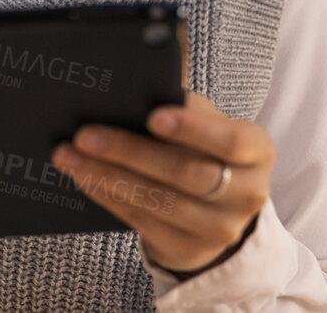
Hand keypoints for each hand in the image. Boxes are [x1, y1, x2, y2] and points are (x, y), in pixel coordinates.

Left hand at [50, 91, 273, 275]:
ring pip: (161, 201)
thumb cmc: (204, 150)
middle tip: (84, 134)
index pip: (230, 141)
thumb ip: (182, 103)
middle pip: (186, 173)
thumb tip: (135, 77)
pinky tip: (84, 178)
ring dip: (108, 176)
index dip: (192, 129)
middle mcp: (248, 193)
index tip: (152, 117)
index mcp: (257, 151)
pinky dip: (109, 196)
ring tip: (69, 156)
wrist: (220, 211)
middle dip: (130, 152)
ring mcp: (222, 229)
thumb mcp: (206, 124)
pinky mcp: (191, 250)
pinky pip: (144, 222)